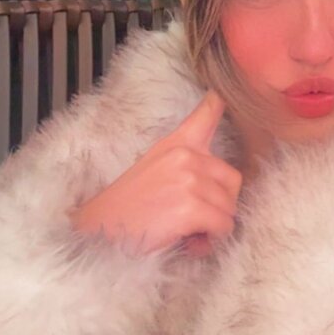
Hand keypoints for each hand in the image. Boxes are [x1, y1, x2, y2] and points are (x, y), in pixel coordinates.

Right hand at [69, 91, 241, 256]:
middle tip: (199, 219)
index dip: (219, 104)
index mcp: (177, 143)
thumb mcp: (155, 168)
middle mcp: (186, 156)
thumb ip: (187, 166)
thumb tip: (219, 186)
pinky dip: (212, 239)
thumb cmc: (128, 206)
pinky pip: (223, 225)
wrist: (100, 229)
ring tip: (190, 232)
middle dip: (223, 203)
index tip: (222, 92)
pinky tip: (192, 242)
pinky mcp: (191, 207)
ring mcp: (189, 180)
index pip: (207, 113)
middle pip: (233, 178)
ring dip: (215, 225)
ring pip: (229, 207)